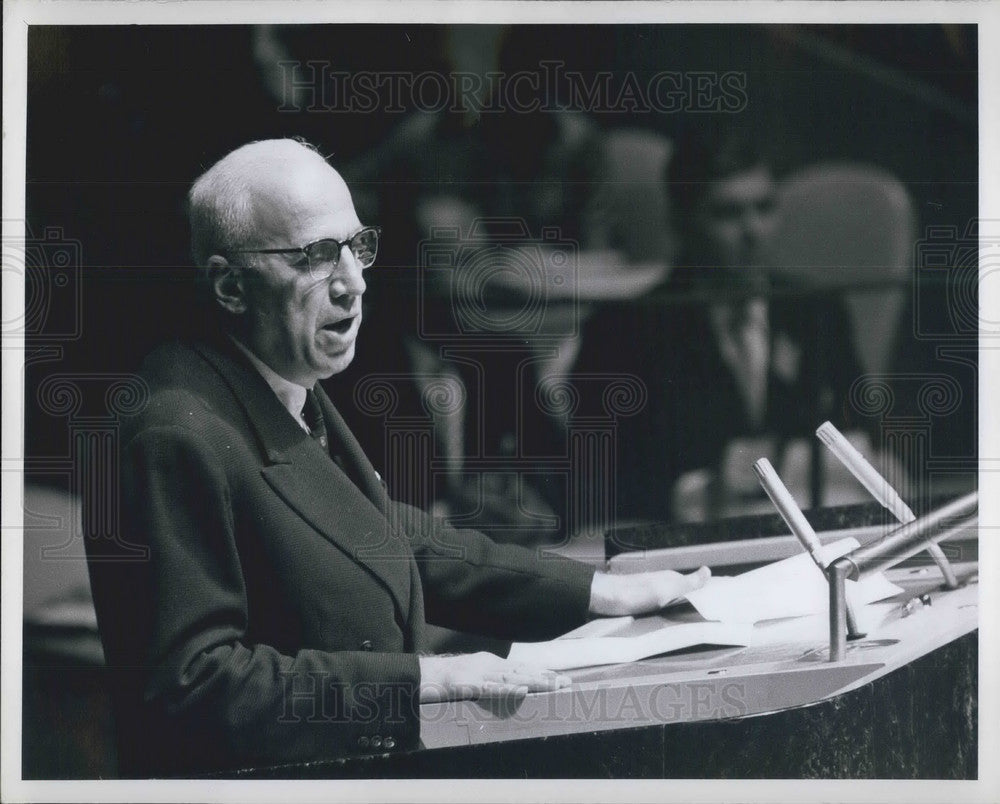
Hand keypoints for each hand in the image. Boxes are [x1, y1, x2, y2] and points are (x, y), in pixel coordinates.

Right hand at [418, 652, 570, 703]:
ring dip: (534, 682)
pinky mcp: (472, 684)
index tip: (560, 678)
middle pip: (523, 671)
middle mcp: (490, 666)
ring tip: (553, 685)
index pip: (522, 668)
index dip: (542, 673)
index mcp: (492, 663)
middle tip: (566, 683)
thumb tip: (512, 684)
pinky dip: (508, 688)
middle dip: (545, 677)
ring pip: (513, 677)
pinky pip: (492, 688)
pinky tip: (523, 689)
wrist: (429, 675)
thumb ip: (493, 678)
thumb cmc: (452, 677)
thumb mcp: (476, 673)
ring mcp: (482, 674)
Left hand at [588, 566, 710, 616]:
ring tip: (701, 619)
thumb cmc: (636, 594)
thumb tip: (708, 569)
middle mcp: (664, 584)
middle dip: (702, 601)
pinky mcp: (645, 604)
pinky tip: (676, 619)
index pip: (698, 583)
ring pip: (678, 601)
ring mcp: (654, 593)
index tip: (726, 600)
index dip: (711, 591)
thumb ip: (688, 582)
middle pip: (688, 593)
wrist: (607, 600)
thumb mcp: (666, 588)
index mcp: (672, 579)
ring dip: (688, 608)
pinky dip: (675, 612)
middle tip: (717, 613)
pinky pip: (666, 608)